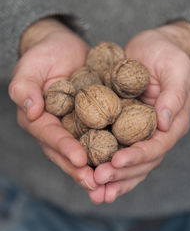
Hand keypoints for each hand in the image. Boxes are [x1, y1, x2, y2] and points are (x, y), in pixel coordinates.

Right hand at [8, 18, 103, 195]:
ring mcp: (74, 126)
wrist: (65, 48)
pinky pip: (99, 136)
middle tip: (97, 183)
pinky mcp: (91, 120)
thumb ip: (24, 87)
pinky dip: (110, 149)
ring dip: (97, 167)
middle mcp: (56, 127)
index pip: (50, 136)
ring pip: (85, 149)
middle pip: (66, 152)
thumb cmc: (45, 54)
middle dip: (81, 169)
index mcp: (38, 118)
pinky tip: (124, 159)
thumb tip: (31, 110)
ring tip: (112, 180)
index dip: (64, 148)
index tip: (79, 159)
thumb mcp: (31, 65)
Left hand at [89, 22, 189, 203]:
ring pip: (127, 161)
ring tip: (91, 189)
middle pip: (141, 162)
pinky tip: (88, 171)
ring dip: (111, 178)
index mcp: (171, 124)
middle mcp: (155, 133)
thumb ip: (173, 97)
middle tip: (97, 181)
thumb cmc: (168, 55)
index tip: (115, 163)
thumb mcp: (176, 70)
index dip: (137, 157)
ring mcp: (138, 131)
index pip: (156, 147)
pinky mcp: (122, 125)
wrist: (153, 47)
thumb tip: (163, 123)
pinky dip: (103, 161)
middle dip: (119, 174)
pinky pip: (113, 146)